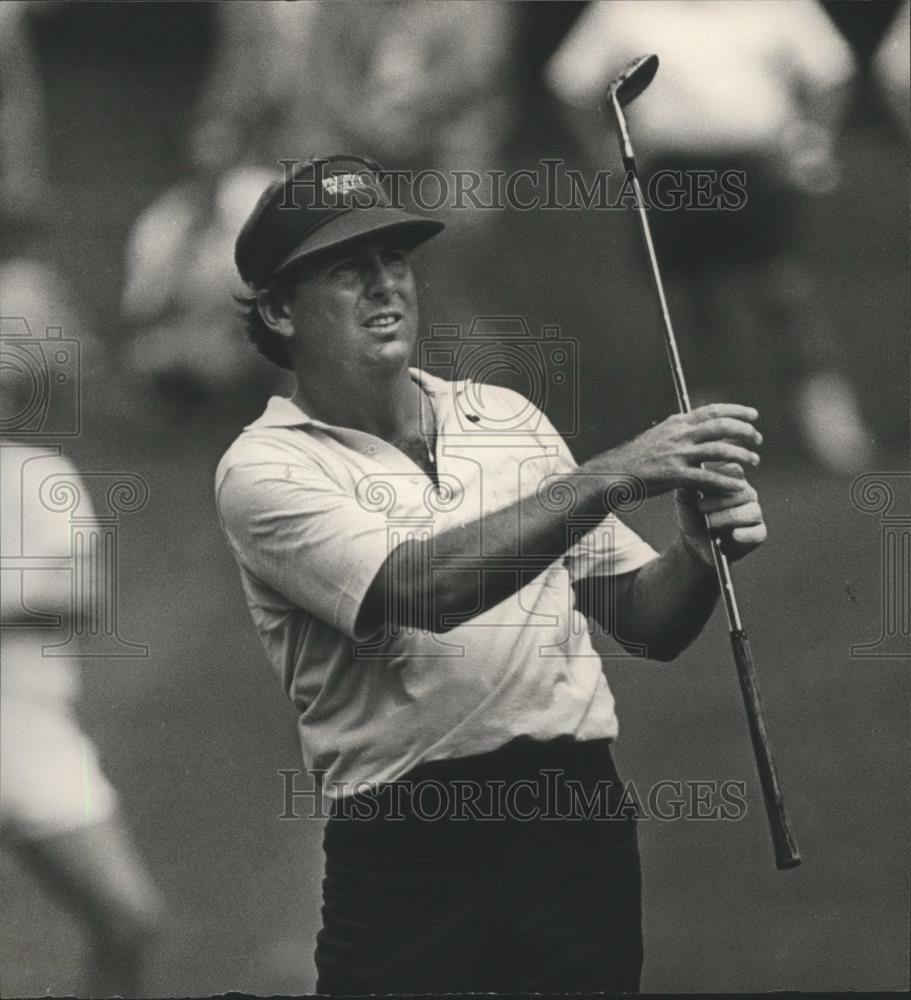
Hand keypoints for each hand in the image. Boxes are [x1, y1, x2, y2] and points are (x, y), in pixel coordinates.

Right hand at [594, 403, 762, 496]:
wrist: (612, 474)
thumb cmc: (634, 459)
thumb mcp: (657, 437)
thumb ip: (678, 433)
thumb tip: (696, 429)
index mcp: (676, 424)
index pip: (712, 411)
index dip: (736, 411)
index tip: (753, 415)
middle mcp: (679, 435)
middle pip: (721, 427)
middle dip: (744, 432)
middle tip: (758, 439)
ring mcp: (677, 455)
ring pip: (719, 450)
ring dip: (742, 455)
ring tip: (754, 461)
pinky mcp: (674, 475)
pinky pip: (707, 478)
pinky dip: (726, 481)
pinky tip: (738, 486)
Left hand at [675, 463, 767, 566]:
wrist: (694, 543)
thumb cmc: (692, 515)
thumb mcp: (686, 497)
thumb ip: (690, 482)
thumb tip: (693, 469)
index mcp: (733, 481)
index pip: (735, 471)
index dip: (722, 475)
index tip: (704, 483)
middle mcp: (748, 495)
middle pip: (745, 491)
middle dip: (721, 500)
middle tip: (701, 507)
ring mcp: (755, 514)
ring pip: (752, 511)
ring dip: (729, 517)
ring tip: (710, 523)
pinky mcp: (758, 534)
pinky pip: (758, 533)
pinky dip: (745, 535)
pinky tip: (732, 535)